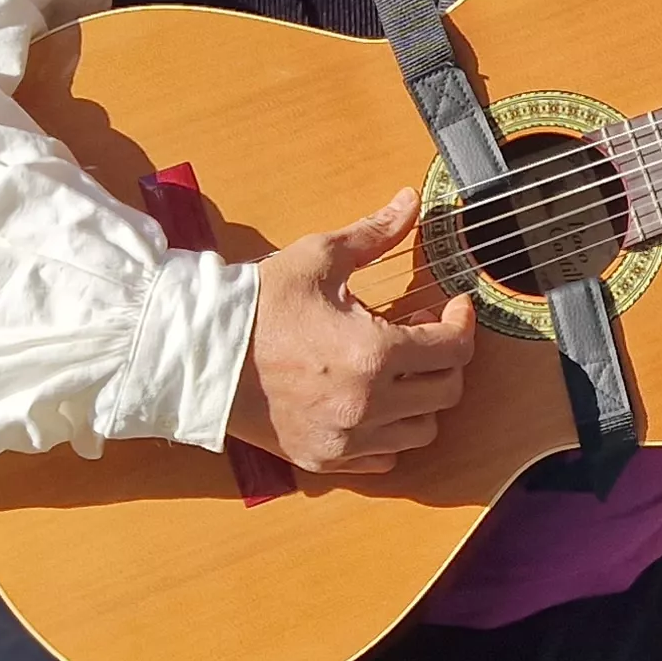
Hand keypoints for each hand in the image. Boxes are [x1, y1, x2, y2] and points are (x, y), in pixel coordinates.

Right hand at [228, 190, 476, 474]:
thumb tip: (409, 200)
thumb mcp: (319, 258)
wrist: (199, 352)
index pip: (454, 348)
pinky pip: (384, 460)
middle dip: (447, 358)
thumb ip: (374, 233)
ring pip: (422, 431)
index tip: (453, 306)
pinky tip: (375, 403)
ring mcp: (346, 438)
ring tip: (400, 368)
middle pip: (447, 392)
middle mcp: (367, 404)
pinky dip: (390, 435)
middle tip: (424, 332)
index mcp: (373, 353)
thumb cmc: (259, 304)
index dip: (462, 321)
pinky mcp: (324, 458)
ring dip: (424, 399)